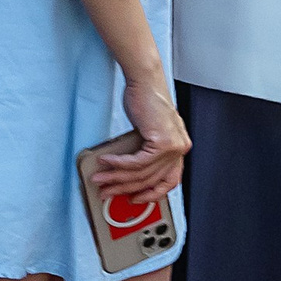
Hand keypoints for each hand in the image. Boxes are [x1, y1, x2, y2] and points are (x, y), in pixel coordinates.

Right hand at [93, 64, 189, 203]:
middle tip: (107, 191)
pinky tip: (106, 162)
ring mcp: (174, 147)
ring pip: (141, 173)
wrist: (146, 81)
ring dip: (116, 178)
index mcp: (180, 148)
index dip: (151, 194)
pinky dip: (118, 164)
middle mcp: (180, 149)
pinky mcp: (163, 142)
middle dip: (124, 188)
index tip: (136, 199)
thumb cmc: (146, 101)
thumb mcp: (150, 131)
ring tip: (100, 179)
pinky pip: (136, 162)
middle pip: (150, 180)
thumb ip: (146, 152)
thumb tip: (127, 174)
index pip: (169, 181)